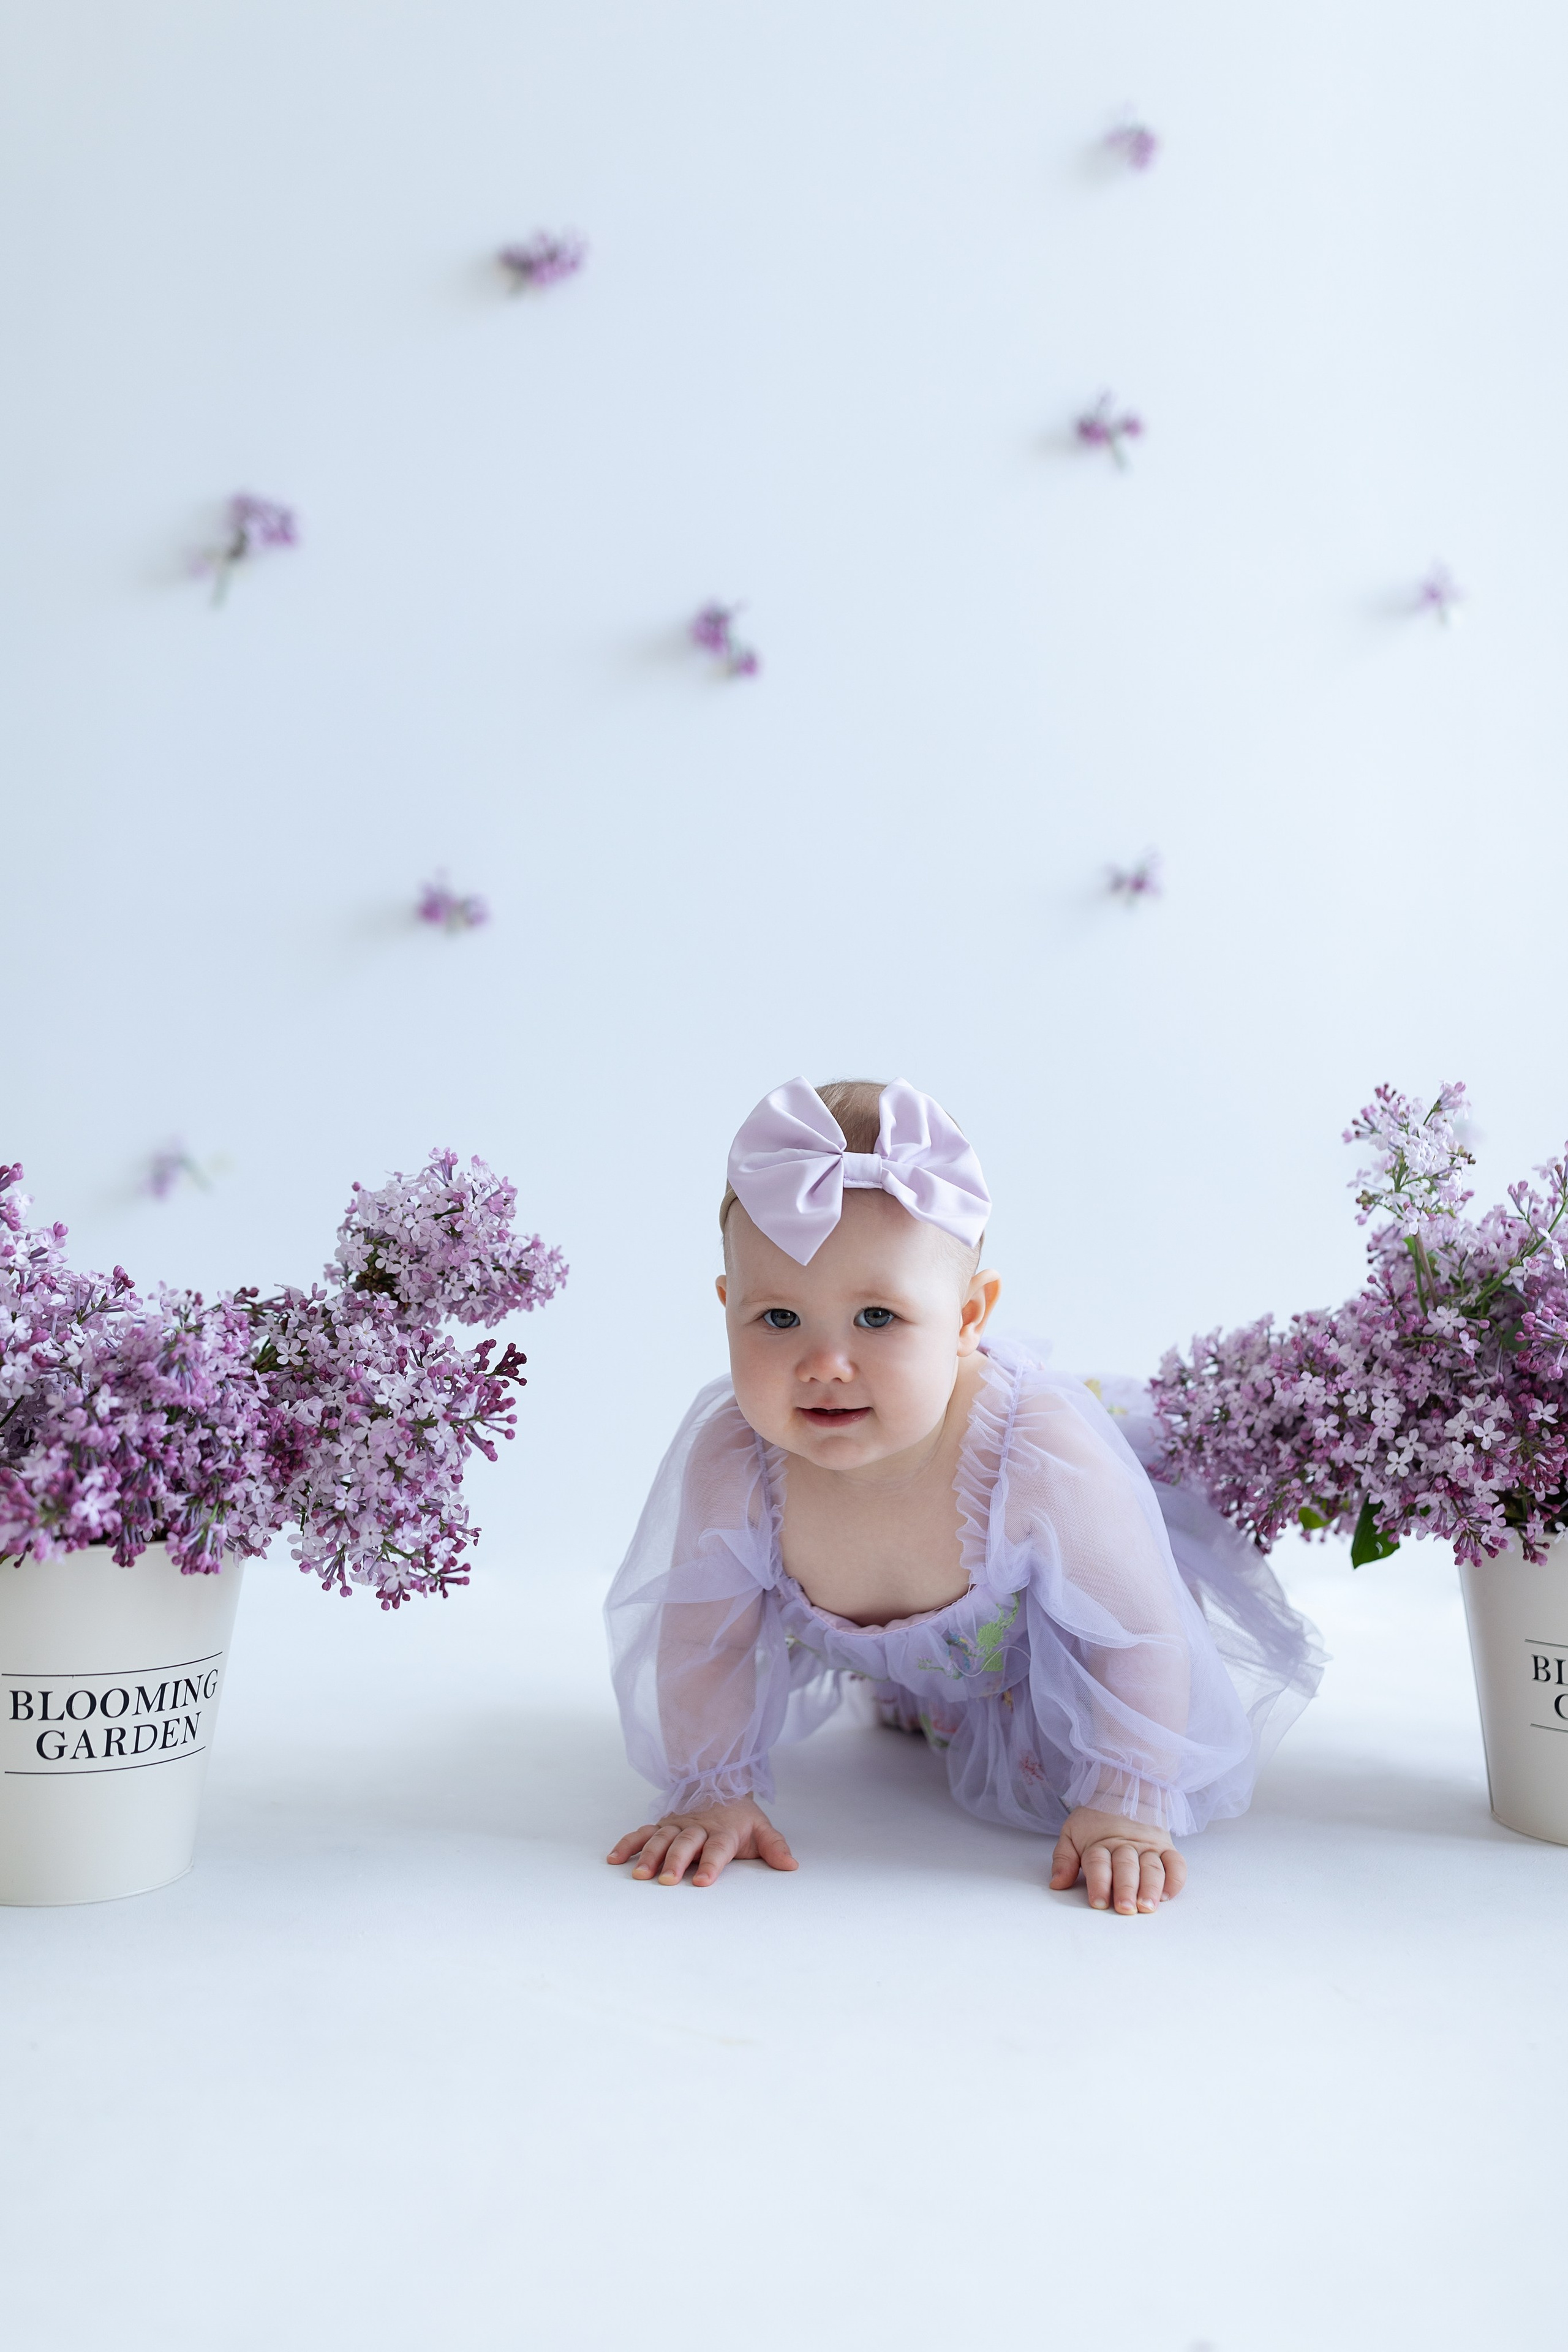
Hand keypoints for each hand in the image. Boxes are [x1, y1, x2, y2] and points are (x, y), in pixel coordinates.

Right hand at [606, 1797, 797, 1888]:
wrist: (721, 1784)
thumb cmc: (741, 1818)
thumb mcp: (762, 1829)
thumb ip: (775, 1847)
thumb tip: (791, 1866)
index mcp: (723, 1831)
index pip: (718, 1849)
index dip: (711, 1864)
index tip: (701, 1882)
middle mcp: (698, 1827)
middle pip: (686, 1844)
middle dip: (675, 1861)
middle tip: (665, 1880)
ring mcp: (677, 1825)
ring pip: (661, 1838)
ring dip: (649, 1855)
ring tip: (639, 1875)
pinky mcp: (662, 1825)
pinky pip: (642, 1833)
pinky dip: (627, 1844)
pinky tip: (614, 1859)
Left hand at [1049, 1807, 1185, 1914]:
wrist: (1127, 1791)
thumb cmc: (1096, 1820)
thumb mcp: (1072, 1833)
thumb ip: (1064, 1859)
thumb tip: (1057, 1883)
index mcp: (1100, 1843)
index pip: (1098, 1864)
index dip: (1098, 1883)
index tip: (1098, 1903)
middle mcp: (1126, 1846)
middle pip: (1126, 1868)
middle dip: (1126, 1889)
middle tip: (1125, 1908)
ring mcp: (1149, 1847)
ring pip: (1152, 1868)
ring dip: (1151, 1888)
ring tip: (1147, 1907)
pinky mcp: (1167, 1848)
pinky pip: (1176, 1864)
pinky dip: (1175, 1880)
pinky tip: (1167, 1895)